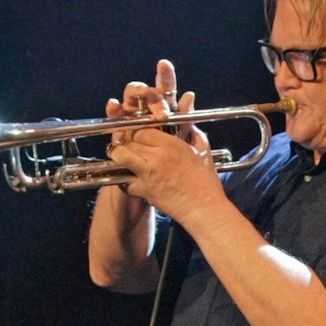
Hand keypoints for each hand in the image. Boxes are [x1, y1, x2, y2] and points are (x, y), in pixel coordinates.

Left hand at [103, 60, 223, 222]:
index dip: (138, 130)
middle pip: (129, 140)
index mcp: (171, 144)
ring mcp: (148, 174)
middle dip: (126, 141)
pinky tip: (129, 179)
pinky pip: (124, 180)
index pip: (142, 128)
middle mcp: (157, 156)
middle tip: (126, 144)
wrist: (204, 209)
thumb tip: (188, 115)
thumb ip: (192, 129)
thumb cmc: (206, 182)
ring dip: (118, 155)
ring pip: (120, 156)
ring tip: (121, 157)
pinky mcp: (144, 191)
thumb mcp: (203, 150)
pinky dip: (124, 180)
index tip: (138, 134)